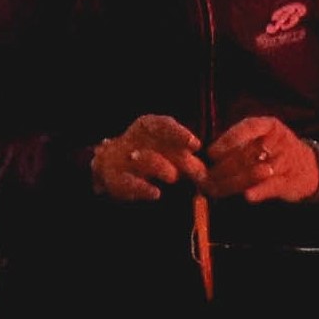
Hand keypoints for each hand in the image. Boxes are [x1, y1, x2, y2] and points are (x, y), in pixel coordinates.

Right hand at [88, 115, 205, 202]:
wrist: (110, 166)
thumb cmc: (149, 155)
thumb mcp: (167, 152)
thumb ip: (186, 160)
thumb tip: (208, 174)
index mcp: (147, 126)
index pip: (162, 124)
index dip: (179, 133)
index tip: (195, 145)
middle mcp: (134, 139)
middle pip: (157, 144)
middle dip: (179, 158)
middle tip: (198, 173)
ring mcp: (122, 158)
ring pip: (142, 159)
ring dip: (160, 167)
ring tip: (173, 177)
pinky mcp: (115, 178)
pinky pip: (129, 182)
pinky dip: (143, 188)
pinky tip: (156, 193)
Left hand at [206, 117, 318, 204]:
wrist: (310, 168)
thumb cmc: (276, 151)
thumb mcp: (263, 138)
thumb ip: (240, 144)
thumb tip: (209, 155)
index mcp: (269, 125)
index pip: (247, 128)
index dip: (228, 140)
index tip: (211, 153)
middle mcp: (279, 140)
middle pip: (248, 153)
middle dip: (224, 167)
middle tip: (206, 178)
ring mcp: (286, 160)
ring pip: (257, 171)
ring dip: (234, 182)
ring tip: (215, 189)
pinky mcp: (290, 180)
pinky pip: (272, 186)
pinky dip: (259, 191)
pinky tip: (247, 196)